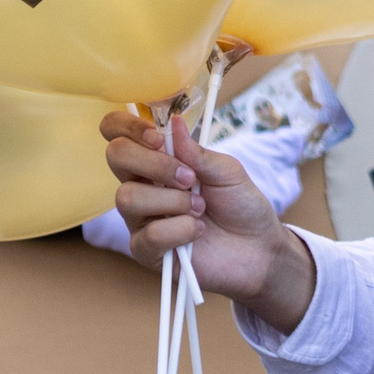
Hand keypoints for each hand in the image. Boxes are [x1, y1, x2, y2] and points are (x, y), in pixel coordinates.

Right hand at [103, 110, 313, 327]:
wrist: (258, 249)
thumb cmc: (240, 206)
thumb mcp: (227, 171)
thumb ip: (197, 152)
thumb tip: (173, 123)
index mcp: (156, 160)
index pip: (118, 133)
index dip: (129, 126)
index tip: (158, 138)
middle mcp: (141, 186)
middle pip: (116, 156)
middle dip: (154, 163)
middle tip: (189, 178)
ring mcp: (140, 218)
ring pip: (127, 197)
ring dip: (173, 200)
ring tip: (200, 208)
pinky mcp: (146, 250)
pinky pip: (149, 234)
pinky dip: (181, 229)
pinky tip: (198, 231)